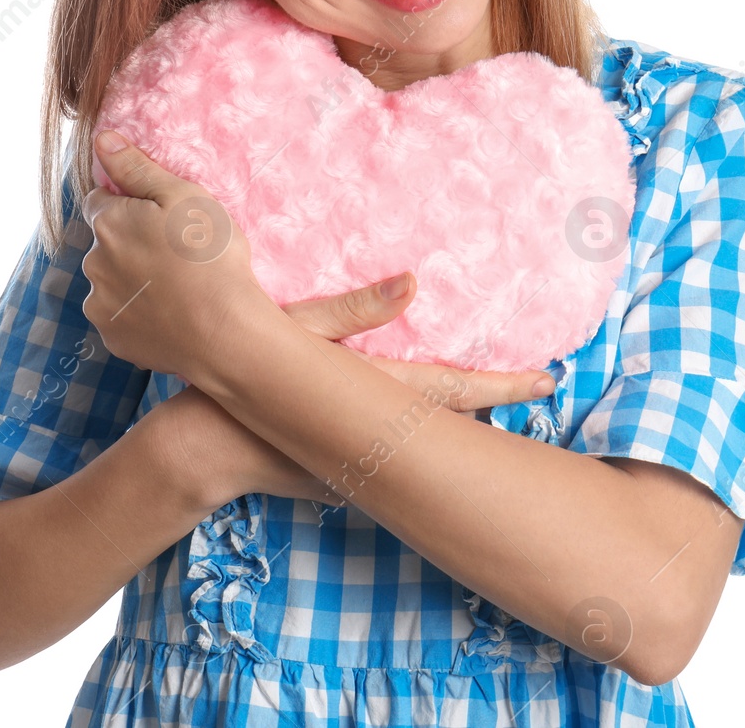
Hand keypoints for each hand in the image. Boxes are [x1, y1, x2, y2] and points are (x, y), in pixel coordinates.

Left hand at [80, 130, 265, 375]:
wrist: (225, 331)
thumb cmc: (210, 256)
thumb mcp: (182, 196)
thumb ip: (136, 168)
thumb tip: (101, 139)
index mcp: (108, 224)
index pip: (101, 201)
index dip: (130, 204)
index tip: (160, 216)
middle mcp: (94, 264)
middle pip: (106, 243)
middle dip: (130, 242)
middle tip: (176, 251)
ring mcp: (102, 306)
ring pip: (112, 282)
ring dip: (133, 280)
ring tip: (178, 285)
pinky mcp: (115, 339)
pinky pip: (122, 317)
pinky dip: (139, 314)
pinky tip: (171, 313)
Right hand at [165, 274, 558, 509]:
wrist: (195, 450)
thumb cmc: (238, 378)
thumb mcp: (295, 329)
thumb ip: (355, 309)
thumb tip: (413, 282)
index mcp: (373, 394)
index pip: (456, 390)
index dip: (506, 387)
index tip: (549, 381)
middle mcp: (375, 428)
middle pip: (454, 418)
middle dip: (498, 401)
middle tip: (544, 387)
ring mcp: (360, 452)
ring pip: (427, 433)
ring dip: (462, 416)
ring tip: (502, 397)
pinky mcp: (338, 463)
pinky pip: (392, 442)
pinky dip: (422, 429)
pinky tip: (434, 419)